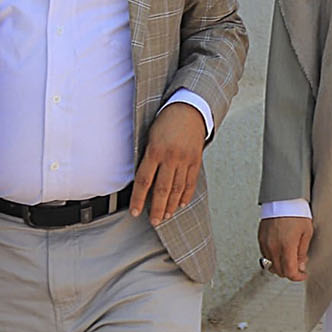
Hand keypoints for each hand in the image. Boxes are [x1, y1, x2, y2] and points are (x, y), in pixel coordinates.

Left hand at [131, 102, 205, 225]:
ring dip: (170, 205)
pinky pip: (191, 182)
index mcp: (155, 151)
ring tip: (166, 216)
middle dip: (156, 208)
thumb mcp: (150, 136)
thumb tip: (141, 181)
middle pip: (162, 189)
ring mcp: (185, 160)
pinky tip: (180, 204)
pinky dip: (185, 194)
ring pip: (177, 188)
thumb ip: (147, 158)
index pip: (143, 181)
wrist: (190, 109)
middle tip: (153, 221)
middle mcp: (170, 157)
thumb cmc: (165, 122)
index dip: (138, 199)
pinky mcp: (196, 160)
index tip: (135, 212)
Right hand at [259, 216, 313, 281]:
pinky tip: (280, 252)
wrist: (282, 198)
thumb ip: (302, 252)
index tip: (302, 275)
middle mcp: (273, 247)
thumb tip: (301, 265)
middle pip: (279, 271)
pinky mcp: (260, 239)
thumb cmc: (296, 212)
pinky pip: (265, 255)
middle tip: (298, 267)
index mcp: (286, 246)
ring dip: (280, 267)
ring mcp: (265, 243)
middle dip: (290, 272)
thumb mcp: (306, 233)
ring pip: (270, 265)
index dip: (297, 277)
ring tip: (289, 259)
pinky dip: (273, 258)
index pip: (289, 271)